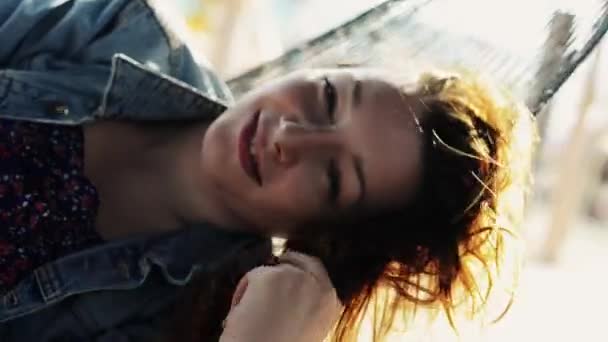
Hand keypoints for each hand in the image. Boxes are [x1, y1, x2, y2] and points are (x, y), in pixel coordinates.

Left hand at [219, 251, 342, 341]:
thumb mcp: (307, 329)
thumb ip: (307, 307)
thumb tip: (290, 293)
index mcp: (330, 303)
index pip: (317, 271)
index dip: (300, 270)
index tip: (288, 273)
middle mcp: (318, 286)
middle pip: (296, 260)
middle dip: (281, 267)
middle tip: (264, 277)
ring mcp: (295, 277)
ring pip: (272, 270)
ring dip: (259, 286)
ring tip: (251, 316)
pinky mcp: (271, 276)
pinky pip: (252, 276)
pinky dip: (243, 293)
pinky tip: (241, 315)